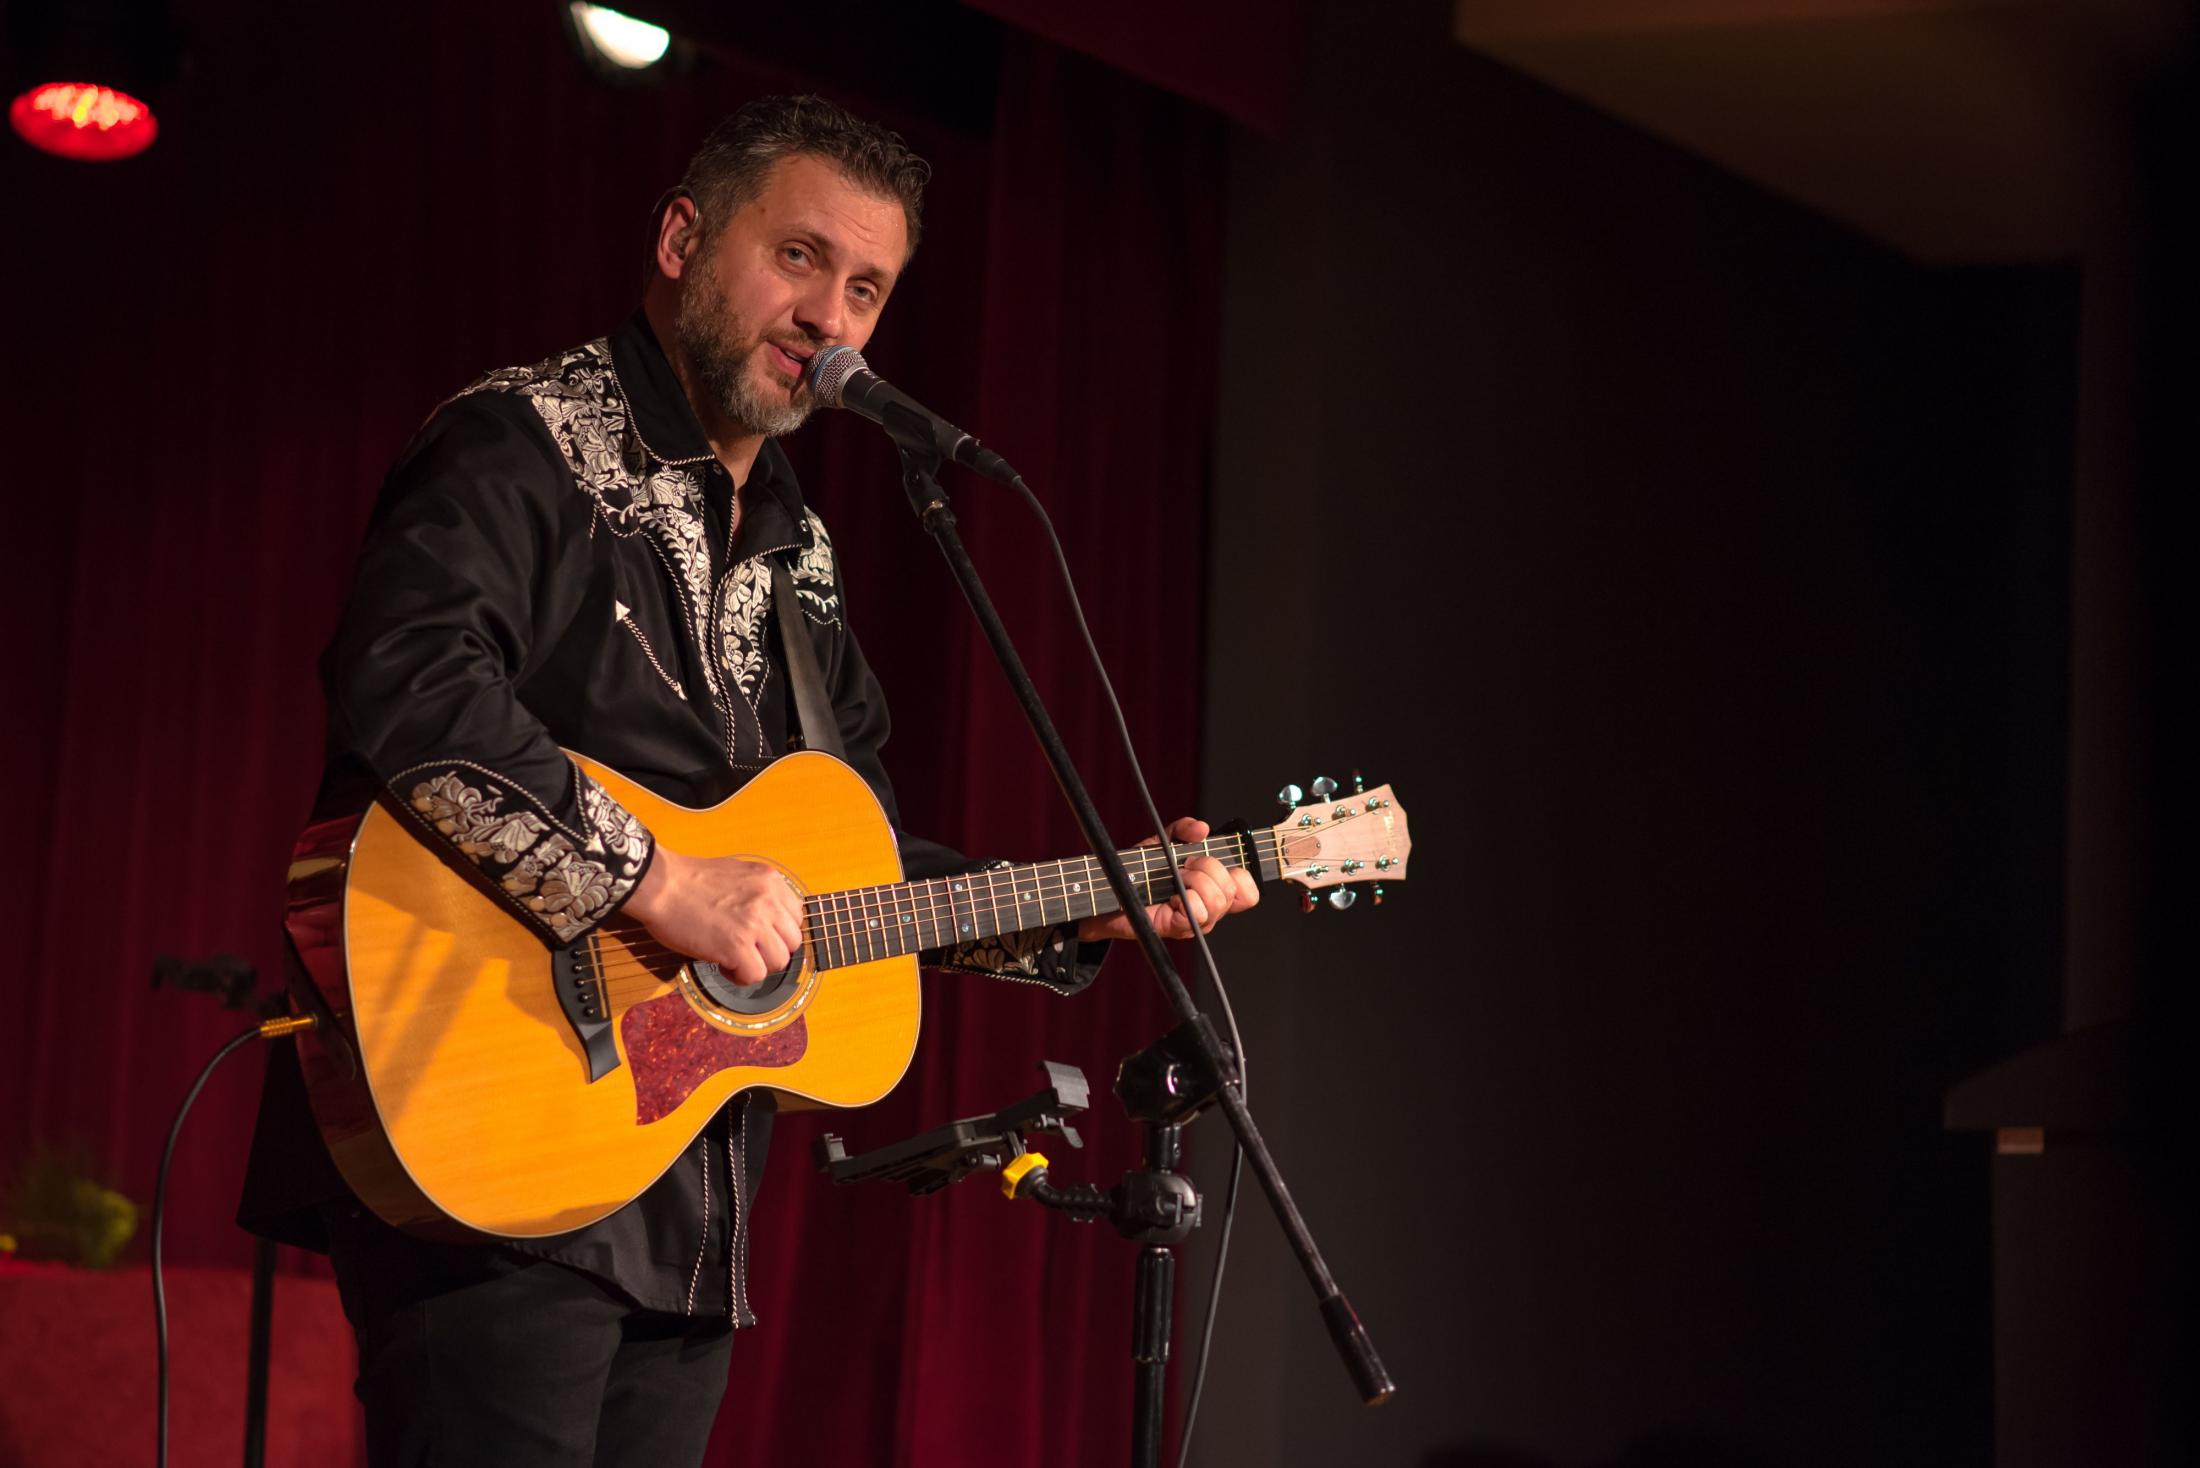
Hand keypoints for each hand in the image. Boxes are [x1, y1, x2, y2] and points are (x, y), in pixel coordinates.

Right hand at [620, 848, 804, 984]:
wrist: (660, 885)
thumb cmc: (688, 880)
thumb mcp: (736, 873)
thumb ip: (758, 892)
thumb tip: (769, 918)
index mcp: (770, 880)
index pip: (796, 916)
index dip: (777, 931)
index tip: (760, 936)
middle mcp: (768, 900)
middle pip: (793, 941)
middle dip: (771, 951)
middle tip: (747, 951)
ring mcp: (755, 923)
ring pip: (779, 961)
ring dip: (757, 965)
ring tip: (733, 959)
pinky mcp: (737, 946)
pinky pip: (755, 975)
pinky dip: (740, 977)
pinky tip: (723, 965)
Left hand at [1076, 818, 1259, 942]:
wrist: (1108, 889)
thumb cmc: (1138, 871)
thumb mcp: (1163, 842)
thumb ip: (1184, 830)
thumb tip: (1202, 829)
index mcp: (1212, 890)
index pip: (1248, 892)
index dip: (1240, 876)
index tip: (1212, 860)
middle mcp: (1209, 909)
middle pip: (1232, 890)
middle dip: (1208, 867)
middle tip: (1184, 866)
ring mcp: (1195, 923)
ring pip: (1216, 901)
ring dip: (1194, 881)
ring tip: (1175, 880)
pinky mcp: (1177, 929)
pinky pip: (1196, 915)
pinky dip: (1184, 899)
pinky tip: (1169, 897)